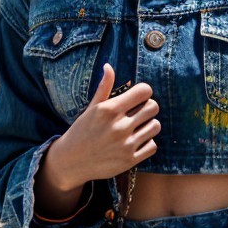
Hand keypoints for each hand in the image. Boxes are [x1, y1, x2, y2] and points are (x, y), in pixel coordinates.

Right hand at [47, 65, 159, 188]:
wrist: (71, 161)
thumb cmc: (81, 131)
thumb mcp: (91, 109)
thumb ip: (104, 88)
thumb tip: (108, 66)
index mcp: (109, 110)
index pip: (144, 91)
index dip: (143, 92)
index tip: (137, 98)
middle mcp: (119, 127)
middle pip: (153, 107)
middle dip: (147, 107)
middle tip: (137, 113)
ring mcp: (125, 145)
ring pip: (155, 126)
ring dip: (148, 125)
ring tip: (137, 128)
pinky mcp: (129, 160)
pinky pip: (152, 146)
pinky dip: (147, 143)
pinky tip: (136, 142)